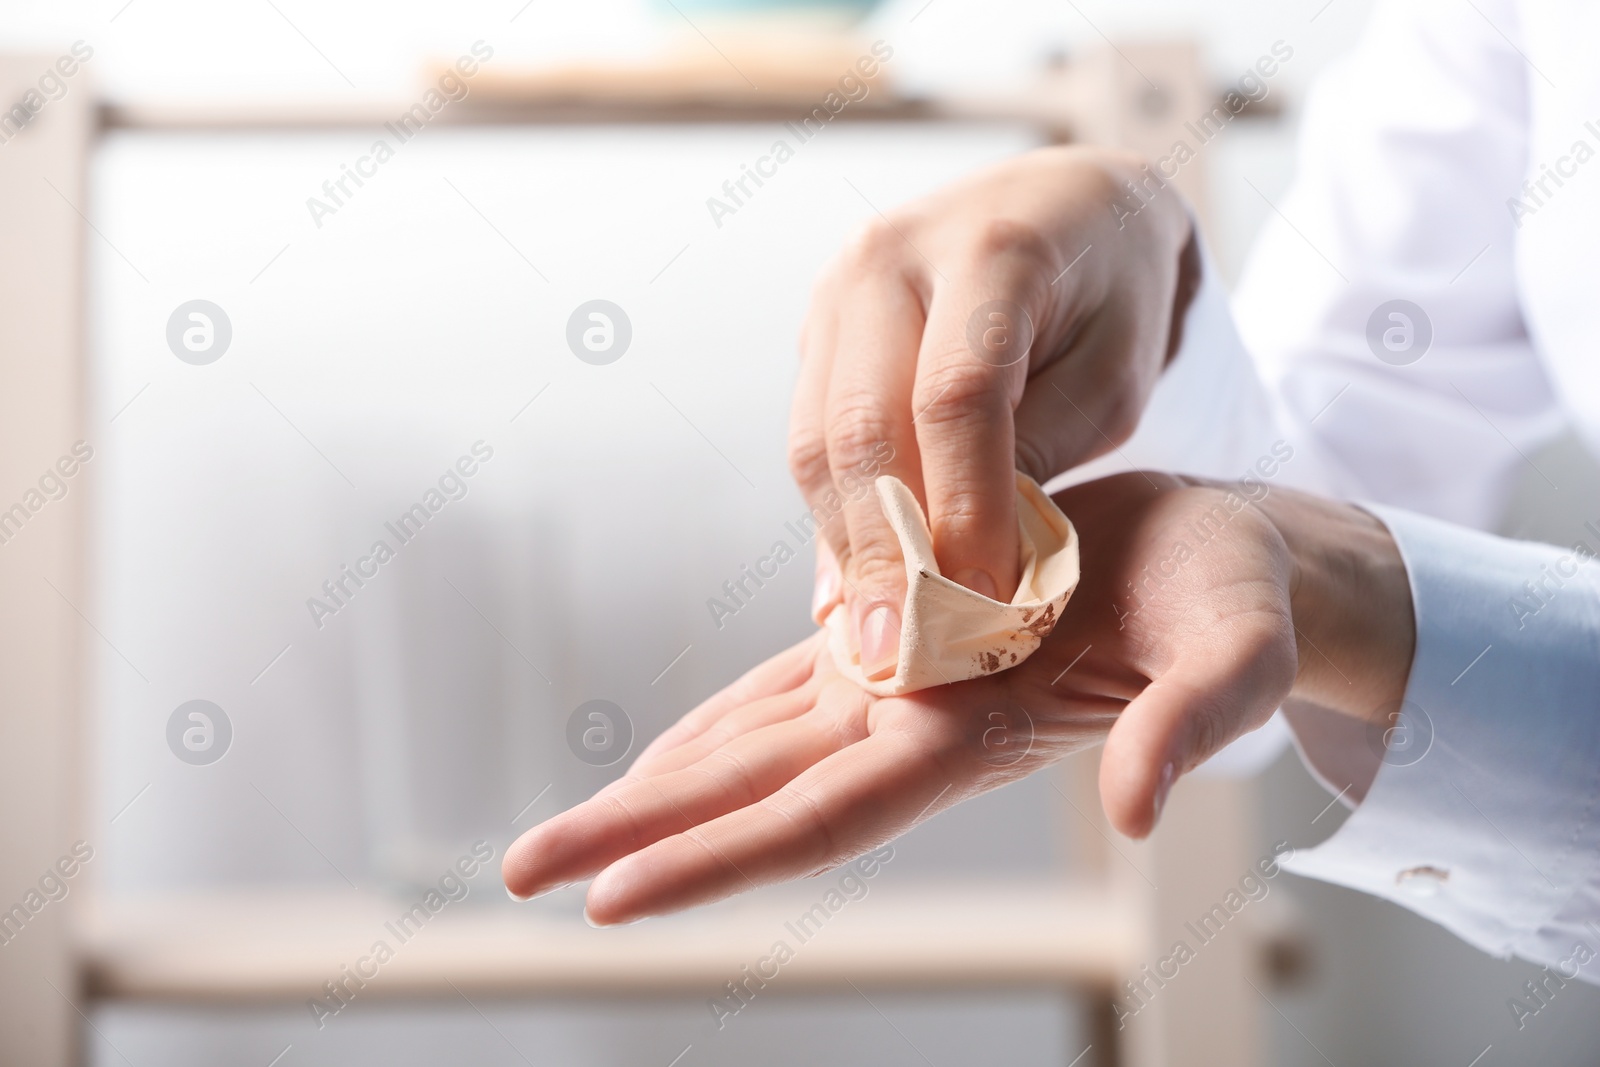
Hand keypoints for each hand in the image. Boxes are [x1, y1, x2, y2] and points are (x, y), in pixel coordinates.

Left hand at [502, 474, 1411, 922]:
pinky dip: (716, 723)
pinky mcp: (905, 639)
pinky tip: (666, 750)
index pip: (821, 818)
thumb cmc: (1235, 602)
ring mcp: (903, 689)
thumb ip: (1190, 728)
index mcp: (971, 733)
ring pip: (754, 749)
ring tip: (566, 832)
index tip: (610, 899)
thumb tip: (1136, 808)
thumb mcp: (1233, 655)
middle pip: (753, 797)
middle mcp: (917, 726)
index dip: (717, 859)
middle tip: (520, 873)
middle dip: (637, 839)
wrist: (1227, 569)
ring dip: (658, 791)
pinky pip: (786, 689)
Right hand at [790, 145, 1199, 679]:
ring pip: (816, 438)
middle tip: (900, 649)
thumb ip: (1039, 457)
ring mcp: (839, 287)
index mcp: (993, 247)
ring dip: (845, 546)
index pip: (957, 396)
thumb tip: (960, 569)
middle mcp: (892, 255)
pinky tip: (855, 587)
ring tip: (874, 637)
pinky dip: (833, 517)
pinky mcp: (818, 328)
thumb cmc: (1113, 296)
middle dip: (882, 550)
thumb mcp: (1115, 376)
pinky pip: (810, 435)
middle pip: (863, 422)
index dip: (965, 509)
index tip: (984, 602)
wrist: (1070, 206)